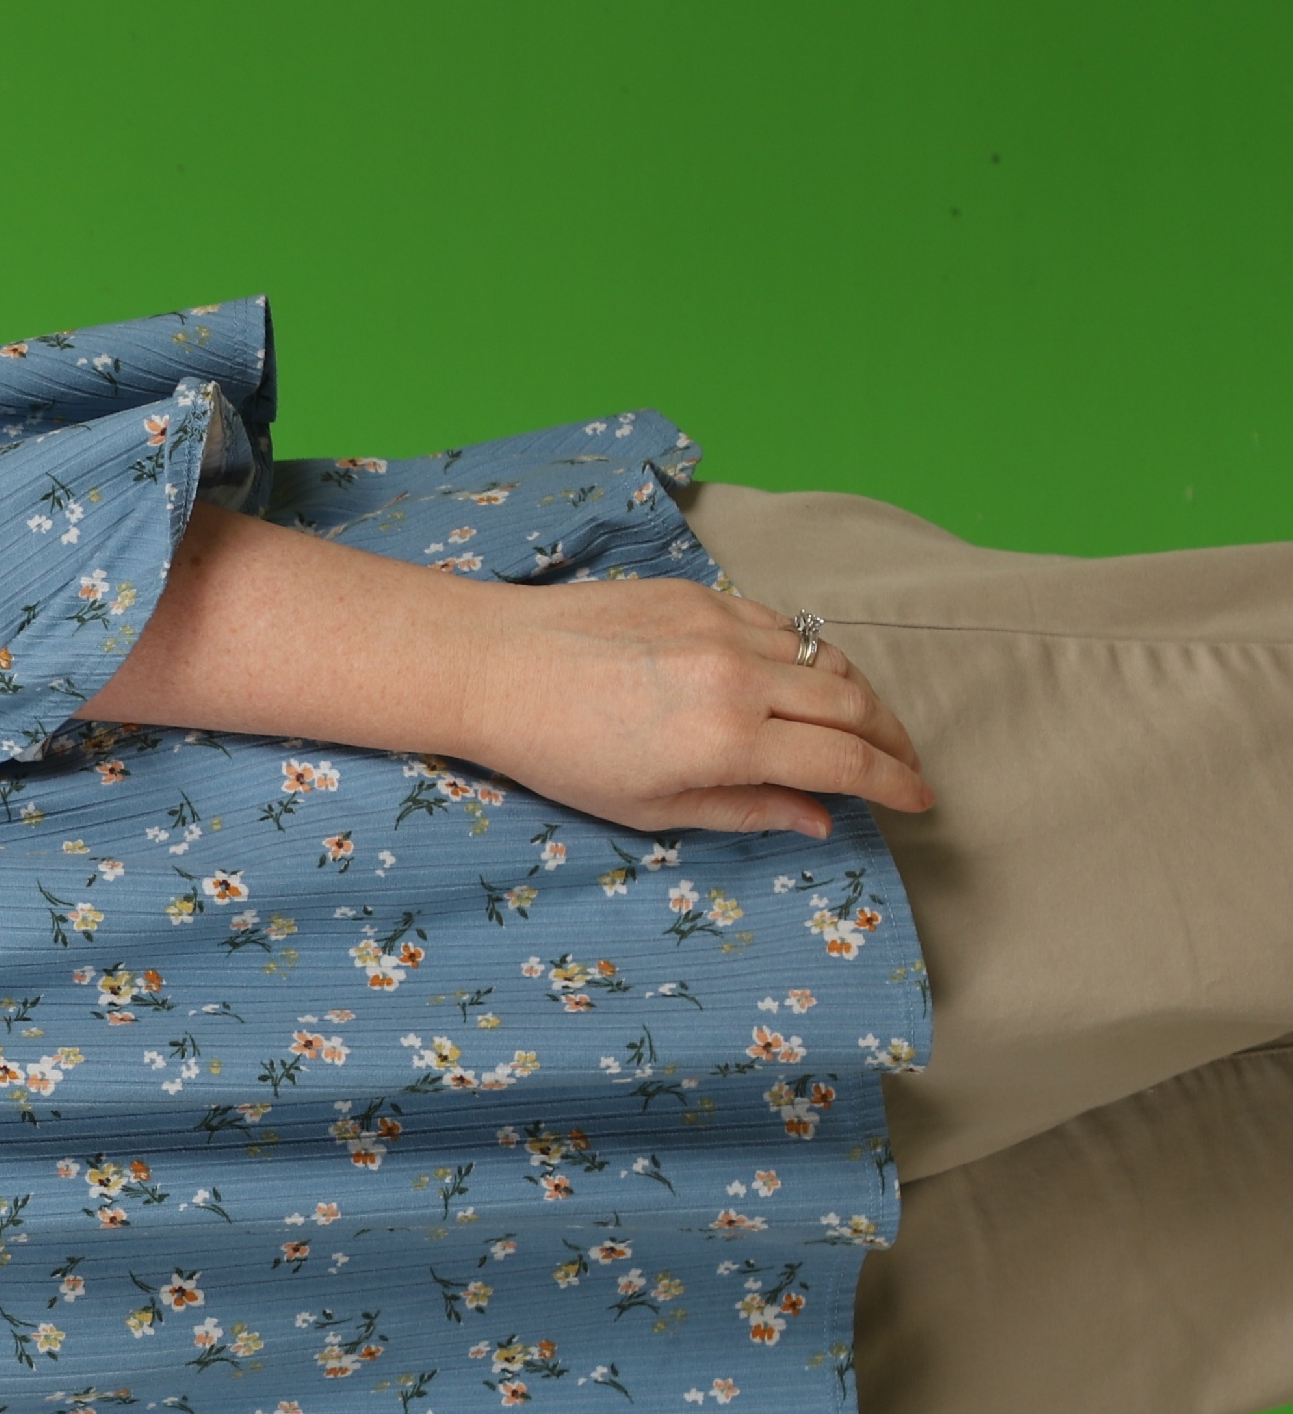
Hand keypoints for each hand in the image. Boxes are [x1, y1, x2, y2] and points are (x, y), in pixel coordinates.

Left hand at [449, 580, 935, 837]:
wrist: (494, 666)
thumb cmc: (558, 753)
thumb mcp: (649, 808)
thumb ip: (745, 810)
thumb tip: (819, 819)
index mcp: (727, 742)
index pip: (847, 762)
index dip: (895, 783)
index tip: (919, 799)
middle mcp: (739, 677)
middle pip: (855, 703)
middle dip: (894, 740)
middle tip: (904, 765)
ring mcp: (723, 626)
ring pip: (826, 657)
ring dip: (858, 694)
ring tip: (862, 726)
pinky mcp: (701, 594)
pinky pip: (781, 625)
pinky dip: (807, 655)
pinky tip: (800, 679)